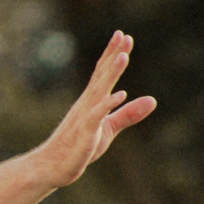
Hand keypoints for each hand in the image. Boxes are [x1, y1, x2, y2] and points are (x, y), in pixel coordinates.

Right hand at [35, 31, 156, 187]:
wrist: (51, 167)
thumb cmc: (78, 149)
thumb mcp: (109, 129)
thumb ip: (129, 114)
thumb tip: (153, 100)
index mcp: (91, 102)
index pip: (102, 73)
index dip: (112, 54)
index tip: (123, 36)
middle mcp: (86, 105)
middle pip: (101, 76)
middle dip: (112, 56)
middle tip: (123, 36)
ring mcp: (84, 117)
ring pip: (99, 91)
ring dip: (111, 74)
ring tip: (123, 56)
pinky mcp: (84, 133)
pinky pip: (96, 116)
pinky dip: (107, 104)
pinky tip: (121, 94)